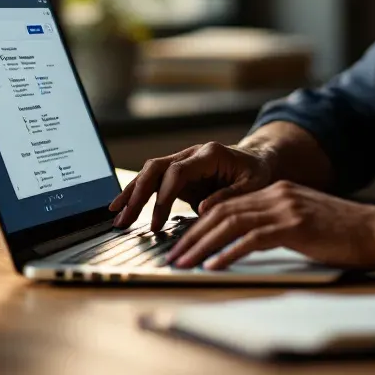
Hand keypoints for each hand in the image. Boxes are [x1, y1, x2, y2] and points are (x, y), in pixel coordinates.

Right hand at [108, 142, 276, 230]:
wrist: (258, 160)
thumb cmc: (257, 174)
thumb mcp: (253, 186)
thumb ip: (229, 196)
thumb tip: (203, 209)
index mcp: (210, 154)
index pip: (177, 171)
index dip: (164, 195)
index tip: (156, 220)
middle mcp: (192, 154)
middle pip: (157, 167)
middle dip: (138, 192)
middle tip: (125, 217)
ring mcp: (183, 161)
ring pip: (150, 171)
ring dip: (132, 192)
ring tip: (116, 214)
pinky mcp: (178, 173)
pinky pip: (154, 180)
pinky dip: (137, 192)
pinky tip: (123, 206)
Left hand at [165, 180, 374, 270]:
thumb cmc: (346, 234)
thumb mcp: (306, 222)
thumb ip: (278, 225)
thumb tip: (246, 242)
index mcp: (277, 191)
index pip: (227, 205)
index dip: (199, 224)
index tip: (180, 242)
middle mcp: (277, 194)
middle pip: (222, 211)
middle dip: (192, 234)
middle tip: (171, 255)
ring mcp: (286, 207)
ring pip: (231, 223)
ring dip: (201, 245)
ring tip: (182, 263)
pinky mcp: (295, 225)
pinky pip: (252, 239)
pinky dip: (228, 252)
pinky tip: (213, 265)